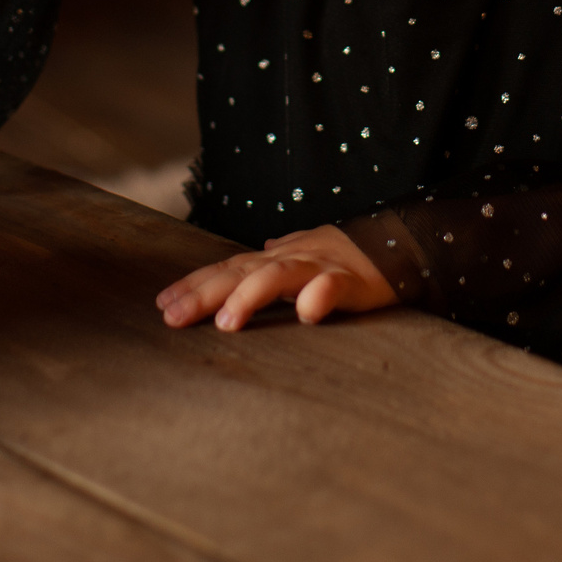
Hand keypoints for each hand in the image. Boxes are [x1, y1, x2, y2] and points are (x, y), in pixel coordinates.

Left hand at [155, 225, 396, 330]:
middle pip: (240, 273)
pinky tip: (305, 312)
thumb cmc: (347, 257)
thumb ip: (277, 258)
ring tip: (227, 321)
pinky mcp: (353, 280)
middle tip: (172, 317)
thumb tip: (261, 250)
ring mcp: (320, 267)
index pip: (226, 270)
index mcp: (276, 259)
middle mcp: (291, 259)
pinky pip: (334, 287)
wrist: (400, 241)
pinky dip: (320, 296)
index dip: (194, 285)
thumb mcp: (304, 257)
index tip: (162, 305)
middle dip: (204, 294)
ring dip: (250, 296)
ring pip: (278, 276)